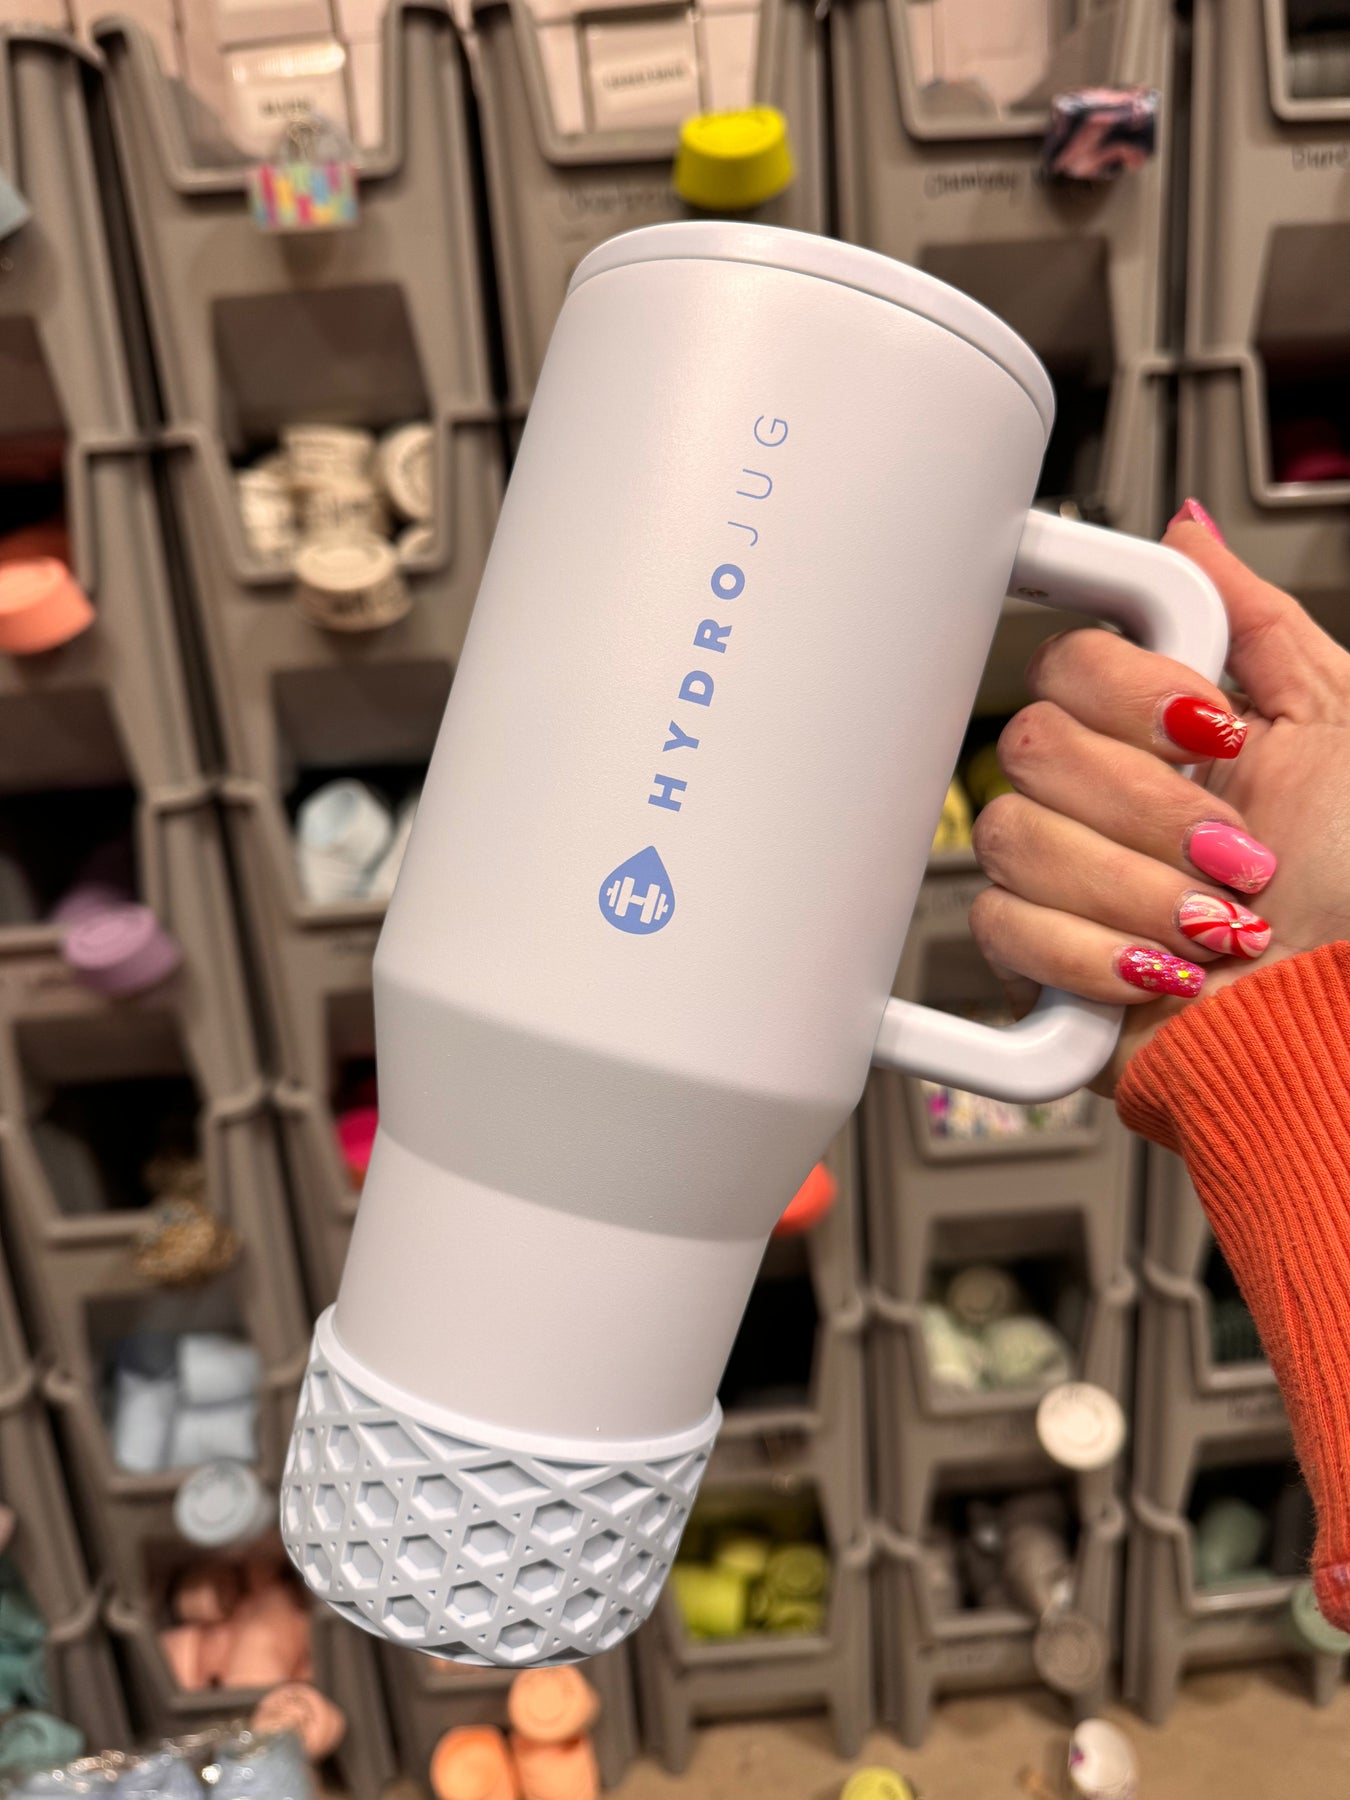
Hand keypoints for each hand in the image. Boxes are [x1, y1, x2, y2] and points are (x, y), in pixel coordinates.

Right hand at [969, 507, 1349, 1089]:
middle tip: (1234, 851)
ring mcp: (1060, 876)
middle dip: (1150, 809)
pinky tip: (1158, 972)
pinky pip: (1004, 928)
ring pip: (1016, 838)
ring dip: (1137, 892)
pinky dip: (1096, 959)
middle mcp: (1100, 795)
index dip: (1130, 695)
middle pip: (1031, 745)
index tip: (1210, 732)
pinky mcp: (1033, 959)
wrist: (1339, 1029)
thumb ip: (1254, 622)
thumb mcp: (1337, 725)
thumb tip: (1189, 532)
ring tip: (1217, 928)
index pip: (1068, 661)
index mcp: (1160, 732)